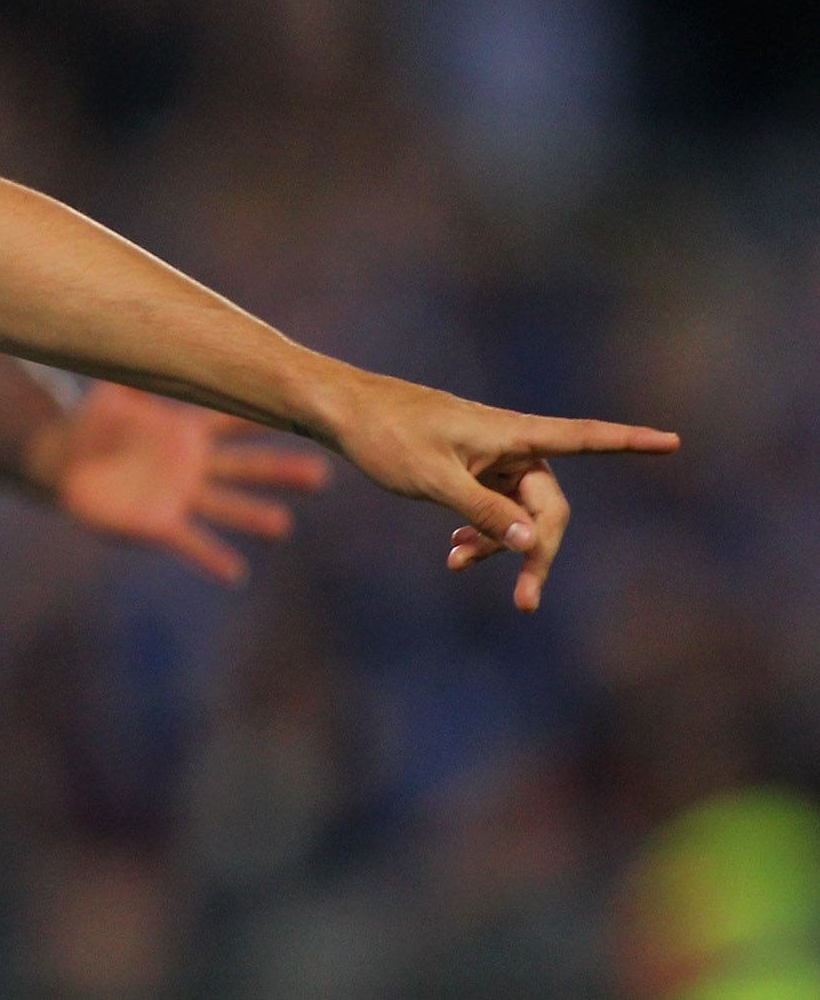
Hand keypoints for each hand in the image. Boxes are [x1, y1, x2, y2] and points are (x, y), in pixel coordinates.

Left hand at [52, 382, 330, 582]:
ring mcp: (181, 497)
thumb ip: (135, 371)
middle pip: (245, 467)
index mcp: (187, 430)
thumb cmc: (95, 421)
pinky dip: (212, 558)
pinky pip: (190, 543)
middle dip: (280, 471)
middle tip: (322, 475)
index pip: (231, 420)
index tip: (299, 412)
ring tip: (282, 526)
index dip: (261, 416)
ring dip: (253, 516)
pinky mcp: (160, 524)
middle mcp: (195, 465)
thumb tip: (147, 334)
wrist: (65, 462)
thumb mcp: (113, 391)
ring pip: (226, 506)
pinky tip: (235, 573)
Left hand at [325, 373, 677, 611]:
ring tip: (459, 565)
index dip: (629, 443)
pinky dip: (482, 533)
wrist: (341, 412)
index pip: (583, 437)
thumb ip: (483, 511)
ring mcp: (491, 458)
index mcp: (510, 433)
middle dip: (537, 550)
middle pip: (549, 504)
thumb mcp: (432, 479)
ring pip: (520, 513)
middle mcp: (510, 443)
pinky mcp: (471, 469)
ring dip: (501, 545)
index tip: (672, 441)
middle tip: (525, 601)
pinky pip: (494, 509)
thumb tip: (531, 541)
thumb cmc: (385, 436)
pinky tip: (455, 555)